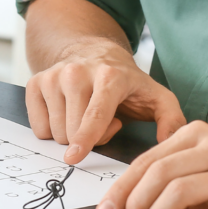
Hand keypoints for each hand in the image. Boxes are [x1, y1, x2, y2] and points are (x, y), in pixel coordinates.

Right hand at [26, 43, 185, 164]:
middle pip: (73, 132)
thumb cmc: (126, 82)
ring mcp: (53, 77)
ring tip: (87, 115)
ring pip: (55, 132)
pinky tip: (68, 112)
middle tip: (104, 122)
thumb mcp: (156, 95)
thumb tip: (170, 142)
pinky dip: (53, 128)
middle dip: (88, 140)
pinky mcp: (35, 83)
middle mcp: (76, 73)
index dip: (86, 138)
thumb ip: (171, 119)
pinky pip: (38, 127)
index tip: (74, 157)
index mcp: (109, 77)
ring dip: (72, 134)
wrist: (93, 52)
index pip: (95, 114)